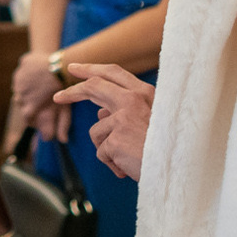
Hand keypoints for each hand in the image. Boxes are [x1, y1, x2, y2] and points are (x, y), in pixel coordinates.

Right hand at [8, 53, 62, 148]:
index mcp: (28, 111)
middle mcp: (19, 99)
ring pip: (21, 93)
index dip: (37, 119)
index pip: (29, 121)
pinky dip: (28, 81)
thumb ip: (62, 125)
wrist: (59, 63)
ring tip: (42, 88)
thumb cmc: (62, 89)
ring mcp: (17, 85)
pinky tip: (39, 78)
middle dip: (33, 106)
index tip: (45, 115)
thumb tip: (63, 140)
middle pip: (24, 106)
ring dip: (29, 93)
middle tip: (45, 101)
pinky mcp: (18, 72)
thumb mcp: (65, 109)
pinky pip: (21, 80)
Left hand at [65, 65, 154, 180]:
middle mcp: (132, 100)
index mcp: (144, 93)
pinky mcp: (114, 139)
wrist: (178, 168)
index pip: (113, 73)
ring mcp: (122, 118)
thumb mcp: (150, 122)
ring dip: (106, 148)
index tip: (74, 68)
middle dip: (73, 91)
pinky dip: (112, 163)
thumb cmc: (165, 147)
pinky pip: (102, 152)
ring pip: (96, 131)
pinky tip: (128, 166)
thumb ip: (126, 112)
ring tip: (127, 157)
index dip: (91, 69)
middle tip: (58, 97)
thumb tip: (100, 111)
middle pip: (93, 88)